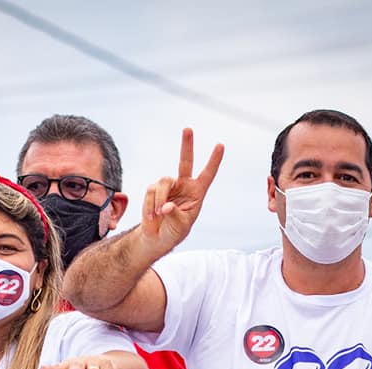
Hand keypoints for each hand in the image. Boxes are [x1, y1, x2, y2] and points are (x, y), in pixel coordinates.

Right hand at [141, 128, 223, 252]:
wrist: (157, 237)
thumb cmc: (174, 231)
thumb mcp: (181, 226)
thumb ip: (175, 214)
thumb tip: (166, 206)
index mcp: (197, 192)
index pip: (207, 174)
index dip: (214, 160)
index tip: (220, 145)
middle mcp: (183, 185)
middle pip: (185, 161)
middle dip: (186, 145)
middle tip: (188, 129)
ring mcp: (168, 186)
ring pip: (163, 182)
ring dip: (160, 199)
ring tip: (159, 214)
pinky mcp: (153, 190)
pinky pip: (151, 192)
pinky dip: (150, 206)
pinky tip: (152, 217)